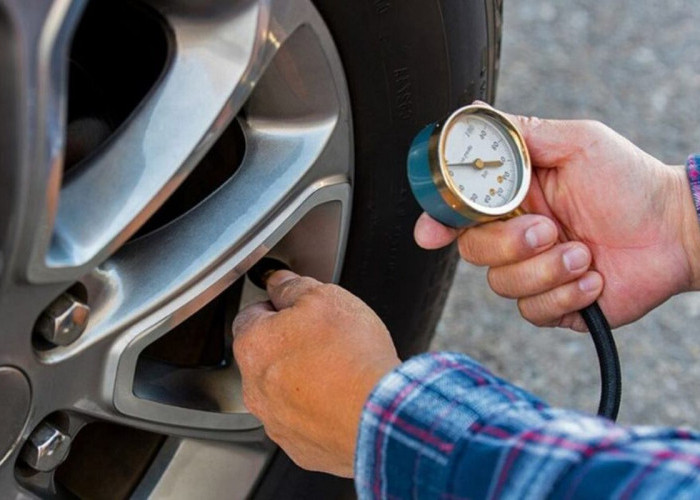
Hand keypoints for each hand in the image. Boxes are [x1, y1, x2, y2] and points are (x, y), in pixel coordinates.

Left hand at [232, 271, 399, 476]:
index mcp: (254, 346)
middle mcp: (256, 389)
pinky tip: (342, 400)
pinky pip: (304, 423)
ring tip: (339, 373)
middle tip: (325, 340)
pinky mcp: (301, 448)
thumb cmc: (351, 356)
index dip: (277, 308)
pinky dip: (319, 412)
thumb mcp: (324, 297)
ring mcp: (276, 422)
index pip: (251, 317)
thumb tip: (280, 282)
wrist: (380, 414)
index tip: (297, 309)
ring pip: (284, 393)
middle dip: (291, 347)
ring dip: (303, 382)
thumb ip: (293, 286)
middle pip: (267, 358)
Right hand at [415, 115, 699, 330]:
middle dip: (509, 244)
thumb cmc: (630, 182)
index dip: (439, 221)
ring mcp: (533, 271)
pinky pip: (534, 311)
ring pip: (502, 284)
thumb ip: (523, 132)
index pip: (461, 211)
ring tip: (584, 253)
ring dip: (547, 270)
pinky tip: (594, 278)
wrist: (675, 230)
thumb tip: (474, 113)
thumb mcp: (577, 142)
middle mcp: (517, 236)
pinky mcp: (554, 304)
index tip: (431, 232)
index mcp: (514, 198)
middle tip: (549, 229)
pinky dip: (567, 294)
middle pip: (473, 250)